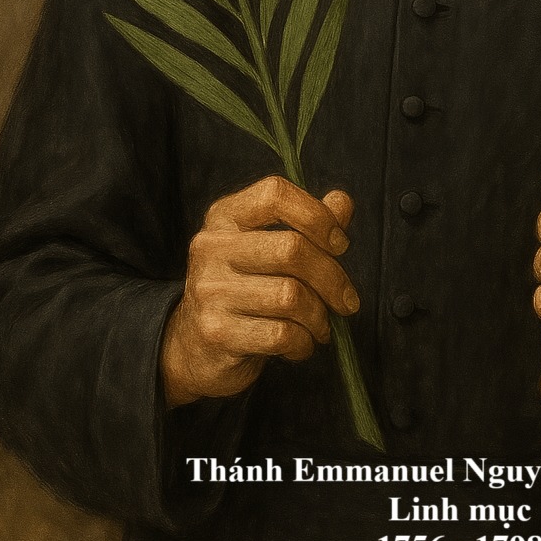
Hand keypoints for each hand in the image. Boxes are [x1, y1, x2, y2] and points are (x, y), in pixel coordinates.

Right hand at [161, 175, 358, 408]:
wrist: (193, 346)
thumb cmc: (244, 288)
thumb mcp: (268, 246)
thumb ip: (307, 223)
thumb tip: (342, 202)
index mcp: (225, 216)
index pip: (275, 194)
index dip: (317, 215)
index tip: (340, 244)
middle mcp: (212, 247)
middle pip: (291, 249)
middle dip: (332, 278)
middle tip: (347, 300)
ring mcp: (210, 290)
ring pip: (290, 296)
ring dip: (319, 317)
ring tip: (321, 326)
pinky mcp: (216, 331)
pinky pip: (280, 334)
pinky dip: (303, 343)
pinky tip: (300, 345)